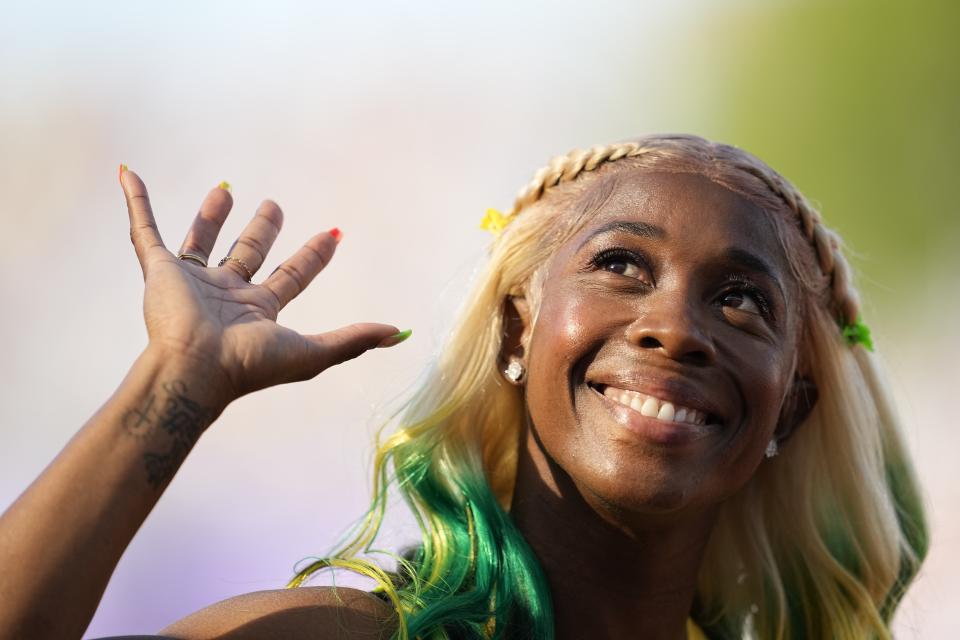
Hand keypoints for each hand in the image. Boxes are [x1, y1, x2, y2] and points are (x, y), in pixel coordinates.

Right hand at [120, 169, 406, 408]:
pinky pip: (145, 230)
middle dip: (263, 230)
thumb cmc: (249, 366)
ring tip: (226, 189)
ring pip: (203, 240)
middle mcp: (227, 296)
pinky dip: (137, 203)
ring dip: (212, 216)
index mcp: (260, 313)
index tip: (335, 234)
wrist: (192, 371)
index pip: (293, 276)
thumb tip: (401, 332)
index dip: (314, 256)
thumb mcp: (313, 352)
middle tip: (275, 205)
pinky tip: (130, 176)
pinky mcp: (159, 271)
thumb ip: (354, 339)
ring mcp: (191, 282)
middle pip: (249, 254)